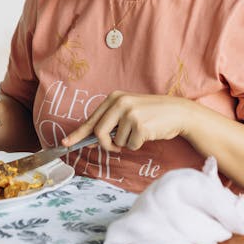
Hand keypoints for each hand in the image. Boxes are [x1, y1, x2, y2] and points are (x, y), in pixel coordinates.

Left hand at [63, 91, 195, 151]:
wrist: (177, 112)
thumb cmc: (152, 113)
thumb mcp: (129, 109)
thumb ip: (112, 119)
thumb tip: (93, 136)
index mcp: (115, 98)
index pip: (92, 119)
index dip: (77, 133)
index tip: (65, 143)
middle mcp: (120, 103)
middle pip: (99, 132)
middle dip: (107, 144)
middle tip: (117, 146)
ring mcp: (130, 114)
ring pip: (117, 142)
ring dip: (127, 143)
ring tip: (141, 131)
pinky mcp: (140, 126)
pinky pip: (131, 145)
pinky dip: (138, 145)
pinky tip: (148, 133)